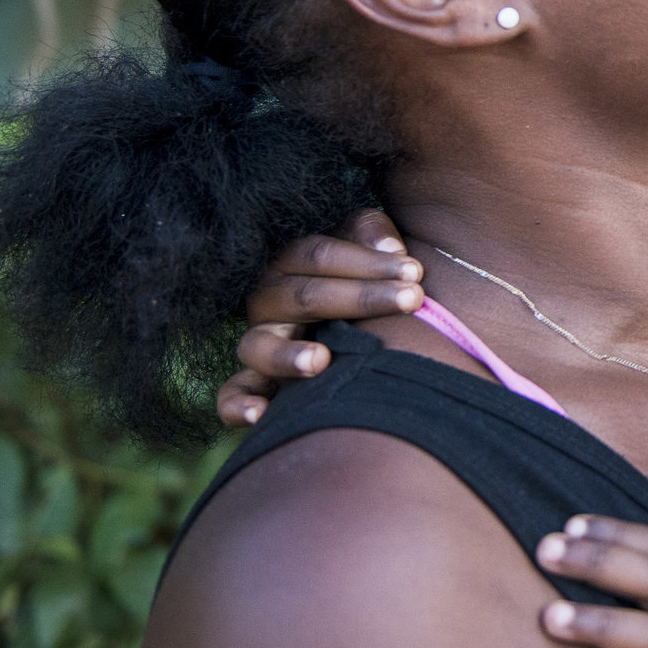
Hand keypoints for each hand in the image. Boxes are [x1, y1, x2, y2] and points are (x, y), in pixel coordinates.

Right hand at [216, 209, 425, 426]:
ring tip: (321, 361)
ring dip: (287, 355)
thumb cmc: (362, 275)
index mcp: (291, 262)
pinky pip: (232, 394)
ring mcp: (259, 342)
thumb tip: (389, 248)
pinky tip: (260, 414)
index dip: (368, 262)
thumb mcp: (364, 246)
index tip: (414, 272)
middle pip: (304, 296)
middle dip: (361, 297)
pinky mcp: (255, 383)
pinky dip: (239, 404)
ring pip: (258, 345)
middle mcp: (268, 300)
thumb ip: (370, 233)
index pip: (320, 256)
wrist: (350, 319)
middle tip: (413, 300)